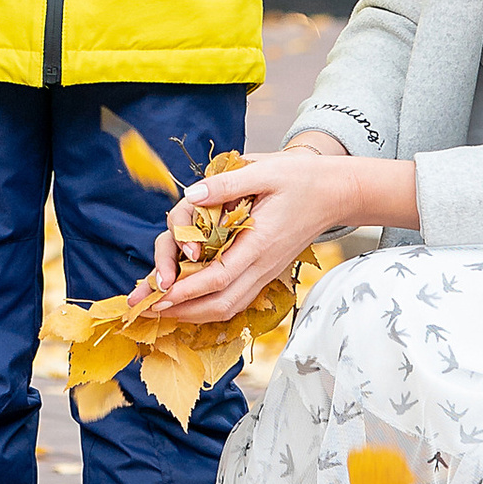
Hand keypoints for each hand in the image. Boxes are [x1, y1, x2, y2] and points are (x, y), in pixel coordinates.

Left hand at [141, 146, 417, 324]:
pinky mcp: (266, 271)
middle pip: (219, 303)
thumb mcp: (264, 170)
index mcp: (260, 243)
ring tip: (160, 309)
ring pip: (227, 306)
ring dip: (192, 312)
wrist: (336, 193)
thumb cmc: (300, 178)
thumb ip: (226, 184)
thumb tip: (190, 196)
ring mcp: (266, 272)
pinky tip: (187, 301)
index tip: (156, 294)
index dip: (185, 289)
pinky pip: (234, 298)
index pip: (217, 278)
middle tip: (147, 309)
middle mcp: (262, 265)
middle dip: (181, 310)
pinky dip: (208, 306)